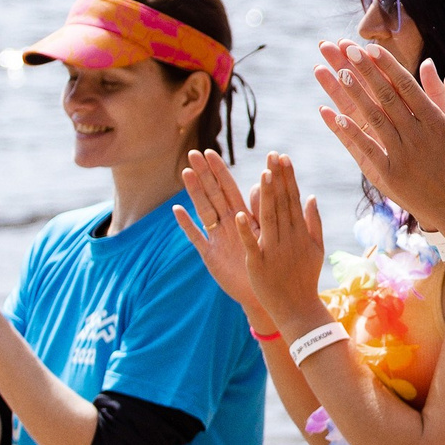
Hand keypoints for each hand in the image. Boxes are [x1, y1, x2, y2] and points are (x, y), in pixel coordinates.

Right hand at [174, 150, 264, 312]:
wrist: (263, 291)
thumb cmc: (268, 263)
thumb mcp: (266, 234)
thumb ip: (262, 210)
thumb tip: (262, 183)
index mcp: (243, 217)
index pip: (229, 188)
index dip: (220, 171)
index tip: (211, 152)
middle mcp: (227, 224)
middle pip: (213, 194)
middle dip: (204, 174)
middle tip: (193, 153)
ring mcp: (217, 238)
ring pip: (204, 210)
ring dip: (195, 192)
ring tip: (186, 172)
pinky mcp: (210, 255)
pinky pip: (196, 237)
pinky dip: (187, 224)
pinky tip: (176, 210)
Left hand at [230, 153, 328, 325]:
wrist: (298, 308)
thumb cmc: (306, 277)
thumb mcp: (316, 248)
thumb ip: (314, 222)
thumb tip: (312, 196)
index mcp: (300, 232)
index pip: (293, 198)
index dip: (288, 177)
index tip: (283, 158)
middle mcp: (288, 237)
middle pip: (281, 203)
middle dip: (277, 178)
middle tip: (272, 155)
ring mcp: (273, 250)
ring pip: (268, 218)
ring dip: (266, 196)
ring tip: (262, 174)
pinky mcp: (258, 264)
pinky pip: (250, 245)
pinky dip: (245, 230)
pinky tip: (239, 214)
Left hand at [315, 43, 444, 231]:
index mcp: (437, 123)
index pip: (406, 87)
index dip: (387, 66)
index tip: (370, 48)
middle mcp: (416, 136)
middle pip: (385, 97)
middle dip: (365, 72)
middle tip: (346, 50)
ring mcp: (401, 156)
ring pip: (372, 118)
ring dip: (353, 95)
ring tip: (338, 72)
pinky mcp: (389, 176)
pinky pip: (365, 150)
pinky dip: (349, 132)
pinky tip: (333, 115)